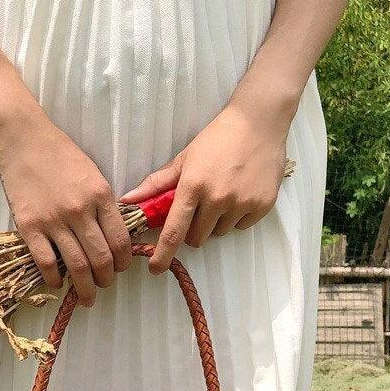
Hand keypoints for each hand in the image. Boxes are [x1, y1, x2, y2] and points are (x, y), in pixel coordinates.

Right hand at [0, 106, 129, 305]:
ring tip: (87, 296)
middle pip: (101, 259)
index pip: (120, 240)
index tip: (121, 268)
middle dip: (106, 279)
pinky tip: (58, 283)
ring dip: (85, 288)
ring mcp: (53, 220)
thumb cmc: (60, 154)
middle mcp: (80, 210)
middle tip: (104, 285)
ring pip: (77, 266)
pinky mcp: (29, 226)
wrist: (23, 137)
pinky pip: (46, 263)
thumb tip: (114, 235)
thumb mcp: (93, 174)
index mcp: (100, 195)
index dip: (124, 261)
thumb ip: (104, 204)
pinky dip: (55, 279)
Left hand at [120, 102, 288, 273]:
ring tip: (222, 195)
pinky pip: (241, 226)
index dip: (163, 253)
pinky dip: (237, 217)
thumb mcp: (184, 159)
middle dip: (192, 229)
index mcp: (193, 186)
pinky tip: (239, 193)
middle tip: (199, 207)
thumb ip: (156, 184)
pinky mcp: (262, 205)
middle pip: (196, 238)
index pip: (174, 230)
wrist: (260, 122)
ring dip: (215, 222)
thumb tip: (128, 200)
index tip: (155, 268)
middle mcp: (217, 198)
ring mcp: (241, 203)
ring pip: (219, 232)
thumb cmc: (217, 139)